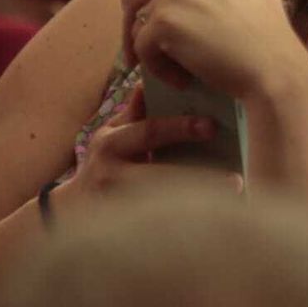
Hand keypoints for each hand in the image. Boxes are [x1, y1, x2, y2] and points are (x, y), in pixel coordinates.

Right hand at [57, 82, 239, 207]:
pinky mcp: (123, 227)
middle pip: (159, 176)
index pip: (149, 131)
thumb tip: (152, 79)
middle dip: (197, 178)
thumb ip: (135, 112)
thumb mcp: (112, 133)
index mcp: (112, 142)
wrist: (72, 208)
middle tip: (235, 180)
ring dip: (197, 205)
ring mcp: (117, 202)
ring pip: (161, 206)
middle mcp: (111, 172)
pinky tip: (215, 223)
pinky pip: (159, 225)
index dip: (180, 127)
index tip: (212, 126)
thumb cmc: (103, 164)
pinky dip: (187, 224)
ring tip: (233, 204)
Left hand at [120, 0, 307, 104]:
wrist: (274, 67)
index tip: (162, 30)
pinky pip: (141, 49)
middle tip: (155, 55)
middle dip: (134, 25)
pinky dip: (157, 70)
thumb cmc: (268, 27)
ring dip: (147, 51)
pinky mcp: (163, 22)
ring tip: (177, 68)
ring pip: (134, 24)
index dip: (147, 3)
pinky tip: (184, 79)